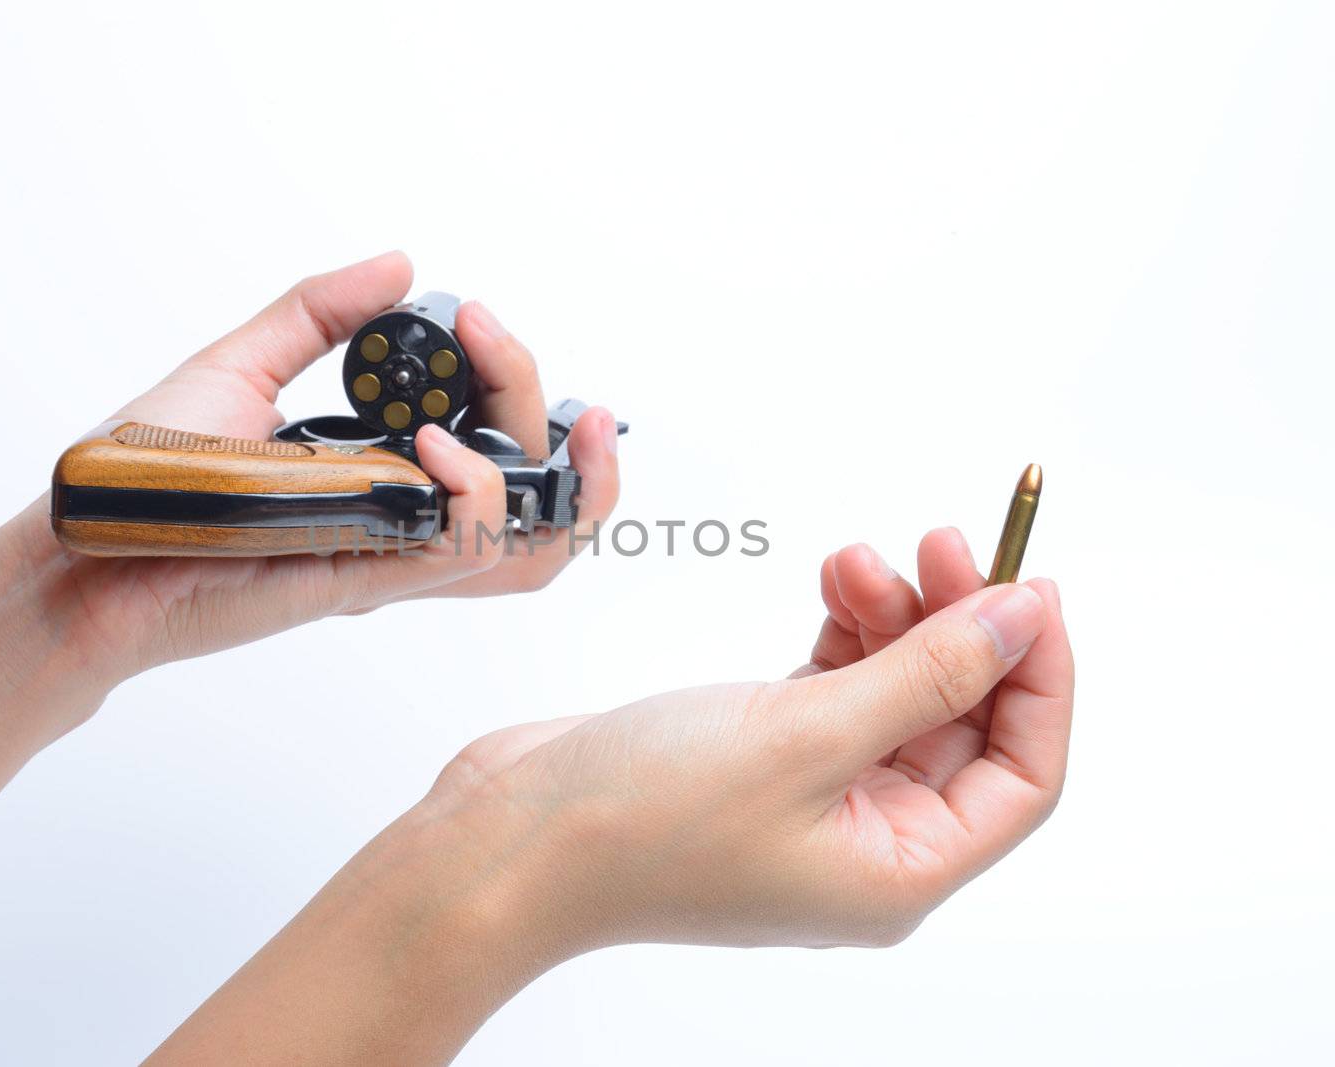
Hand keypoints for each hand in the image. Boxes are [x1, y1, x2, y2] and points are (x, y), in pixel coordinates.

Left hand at [0, 251, 620, 684]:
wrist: (87, 551)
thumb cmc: (151, 474)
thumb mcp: (239, 366)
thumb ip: (317, 314)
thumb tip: (396, 266)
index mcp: (389, 471)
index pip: (500, 437)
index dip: (514, 374)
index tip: (473, 314)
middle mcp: (403, 519)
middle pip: (534, 488)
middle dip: (542, 404)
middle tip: (490, 339)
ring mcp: (390, 554)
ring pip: (532, 544)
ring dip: (565, 477)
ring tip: (515, 410)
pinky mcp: (363, 580)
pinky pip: (460, 555)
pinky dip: (477, 498)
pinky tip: (435, 447)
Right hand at [421, 526, 1071, 952]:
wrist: (511, 840)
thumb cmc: (643, 822)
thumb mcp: (807, 736)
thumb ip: (928, 672)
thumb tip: (1024, 619)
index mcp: (898, 870)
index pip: (1021, 772)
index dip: (1039, 675)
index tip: (1029, 585)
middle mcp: (865, 841)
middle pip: (959, 719)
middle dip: (957, 625)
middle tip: (941, 542)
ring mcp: (810, 796)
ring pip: (895, 691)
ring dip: (892, 615)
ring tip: (856, 556)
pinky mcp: (760, 754)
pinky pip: (837, 682)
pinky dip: (842, 627)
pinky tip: (830, 580)